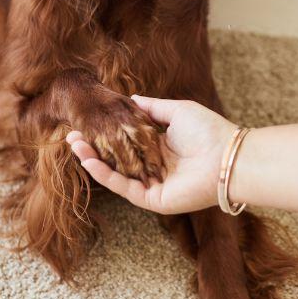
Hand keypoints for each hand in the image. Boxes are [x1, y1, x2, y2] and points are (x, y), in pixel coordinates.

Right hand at [67, 95, 237, 214]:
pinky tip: (88, 160)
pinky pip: (123, 186)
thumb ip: (152, 108)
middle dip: (93, 148)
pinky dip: (105, 174)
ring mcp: (151, 184)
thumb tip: (131, 99)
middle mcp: (154, 167)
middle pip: (117, 158)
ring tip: (73, 144)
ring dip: (92, 160)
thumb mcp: (177, 111)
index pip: (127, 142)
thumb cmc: (208, 131)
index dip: (107, 133)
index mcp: (161, 147)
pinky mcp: (152, 199)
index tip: (87, 121)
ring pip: (116, 173)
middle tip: (71, 135)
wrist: (226, 157)